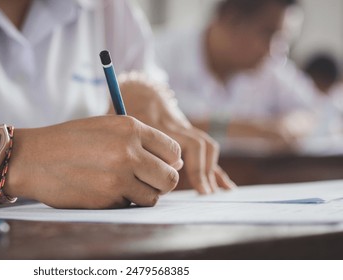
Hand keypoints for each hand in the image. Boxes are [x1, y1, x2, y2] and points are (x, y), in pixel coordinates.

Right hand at [6, 116, 182, 208]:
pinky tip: (104, 190)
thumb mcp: (107, 127)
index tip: (158, 165)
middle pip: (170, 177)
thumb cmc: (70, 141)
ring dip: (144, 194)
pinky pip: (130, 205)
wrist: (33, 158)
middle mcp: (128, 152)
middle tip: (146, 180)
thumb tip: (178, 163)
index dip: (170, 161)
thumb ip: (142, 141)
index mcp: (130, 128)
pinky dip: (123, 201)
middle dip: (162, 182)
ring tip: (125, 185)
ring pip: (154, 197)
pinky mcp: (107, 200)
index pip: (174, 151)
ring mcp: (118, 178)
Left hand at [117, 73, 235, 193]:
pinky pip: (206, 151)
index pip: (172, 145)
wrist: (138, 92)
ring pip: (205, 146)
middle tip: (203, 193)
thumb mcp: (116, 125)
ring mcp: (184, 128)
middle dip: (201, 169)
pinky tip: (226, 187)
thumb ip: (120, 145)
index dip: (178, 162)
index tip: (176, 180)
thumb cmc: (121, 113)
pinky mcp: (188, 134)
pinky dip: (215, 170)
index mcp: (154, 124)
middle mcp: (174, 125)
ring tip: (212, 193)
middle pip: (196, 144)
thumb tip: (119, 179)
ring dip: (211, 170)